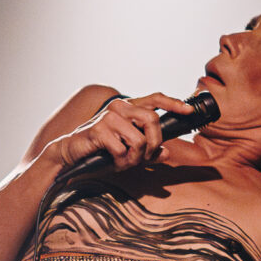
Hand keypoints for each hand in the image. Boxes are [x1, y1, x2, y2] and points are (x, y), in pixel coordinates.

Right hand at [45, 92, 196, 172]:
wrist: (71, 152)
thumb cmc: (100, 149)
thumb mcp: (127, 150)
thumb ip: (148, 151)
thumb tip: (166, 153)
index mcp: (128, 108)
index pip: (155, 98)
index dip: (174, 103)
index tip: (189, 111)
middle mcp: (119, 107)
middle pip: (152, 120)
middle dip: (154, 143)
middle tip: (147, 157)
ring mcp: (108, 117)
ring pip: (139, 139)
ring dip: (136, 158)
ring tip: (125, 162)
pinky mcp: (99, 130)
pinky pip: (123, 150)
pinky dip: (121, 162)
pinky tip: (113, 162)